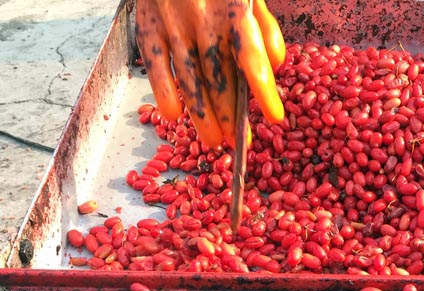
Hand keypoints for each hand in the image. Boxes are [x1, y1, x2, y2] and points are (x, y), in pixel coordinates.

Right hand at [136, 0, 286, 148]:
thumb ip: (264, 26)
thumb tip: (275, 64)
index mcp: (235, 9)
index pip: (252, 58)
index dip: (263, 90)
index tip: (275, 117)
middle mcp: (203, 19)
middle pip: (219, 77)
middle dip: (230, 115)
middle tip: (239, 143)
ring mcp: (173, 24)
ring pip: (189, 78)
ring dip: (202, 115)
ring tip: (213, 141)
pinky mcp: (148, 25)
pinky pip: (155, 64)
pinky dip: (163, 91)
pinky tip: (172, 115)